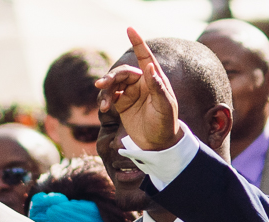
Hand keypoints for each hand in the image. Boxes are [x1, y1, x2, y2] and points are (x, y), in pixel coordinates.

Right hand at [94, 27, 180, 151]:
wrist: (158, 144)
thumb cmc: (166, 124)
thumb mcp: (165, 106)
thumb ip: (158, 87)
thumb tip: (150, 66)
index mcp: (154, 79)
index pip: (145, 56)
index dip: (137, 42)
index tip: (129, 28)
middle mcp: (141, 83)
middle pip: (122, 72)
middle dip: (112, 77)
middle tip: (102, 84)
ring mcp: (130, 93)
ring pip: (113, 84)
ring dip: (106, 92)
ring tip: (104, 106)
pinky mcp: (122, 105)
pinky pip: (109, 96)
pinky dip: (104, 100)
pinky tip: (104, 109)